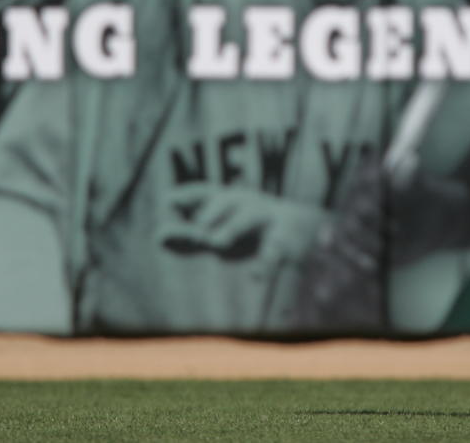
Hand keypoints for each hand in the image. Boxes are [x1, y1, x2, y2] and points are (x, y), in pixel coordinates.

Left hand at [159, 185, 324, 268]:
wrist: (313, 234)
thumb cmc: (255, 235)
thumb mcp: (222, 236)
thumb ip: (189, 238)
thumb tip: (157, 237)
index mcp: (231, 200)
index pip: (204, 193)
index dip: (186, 199)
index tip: (170, 206)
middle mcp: (249, 204)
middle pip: (227, 200)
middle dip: (210, 214)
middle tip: (195, 235)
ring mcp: (270, 221)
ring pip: (248, 218)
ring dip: (231, 227)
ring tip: (214, 243)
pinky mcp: (289, 242)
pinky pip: (277, 250)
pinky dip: (268, 261)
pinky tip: (257, 275)